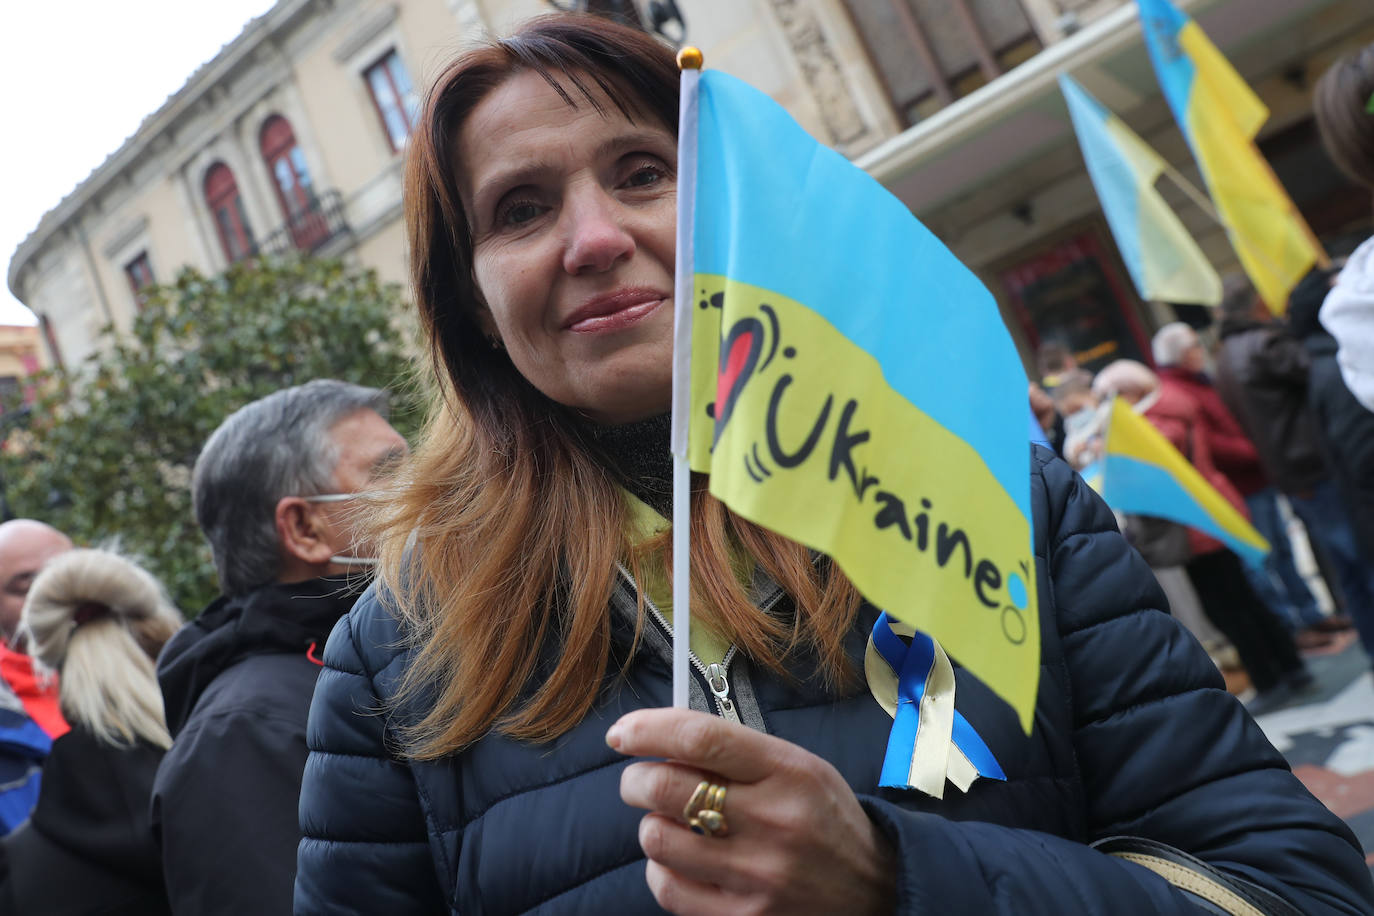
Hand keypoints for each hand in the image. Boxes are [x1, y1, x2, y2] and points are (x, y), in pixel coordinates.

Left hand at [609, 708, 896, 914]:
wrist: (878, 890)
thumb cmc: (826, 820)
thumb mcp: (799, 768)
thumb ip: (738, 752)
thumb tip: (662, 739)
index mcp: (787, 771)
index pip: (700, 737)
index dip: (648, 729)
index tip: (622, 733)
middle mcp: (773, 821)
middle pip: (666, 788)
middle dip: (636, 780)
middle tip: (639, 781)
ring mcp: (757, 876)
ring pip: (658, 839)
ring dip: (651, 826)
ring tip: (669, 825)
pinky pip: (668, 888)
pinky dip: (661, 870)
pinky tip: (680, 863)